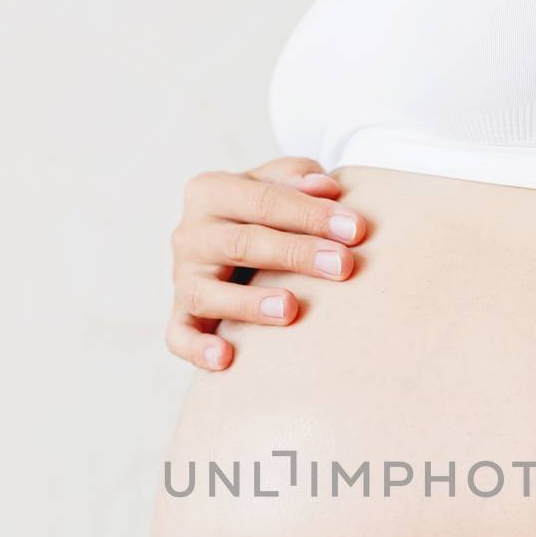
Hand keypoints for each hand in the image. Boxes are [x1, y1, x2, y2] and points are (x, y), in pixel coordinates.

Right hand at [167, 156, 366, 370]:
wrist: (229, 242)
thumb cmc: (264, 213)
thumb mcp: (276, 184)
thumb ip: (297, 176)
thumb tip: (326, 188)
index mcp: (210, 192)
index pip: (263, 199)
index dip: (310, 214)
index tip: (356, 229)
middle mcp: (190, 234)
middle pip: (242, 243)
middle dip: (296, 253)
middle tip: (343, 266)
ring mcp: (183, 278)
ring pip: (206, 292)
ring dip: (249, 303)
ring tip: (291, 310)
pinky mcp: (181, 316)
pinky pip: (179, 336)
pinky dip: (197, 349)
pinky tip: (226, 359)